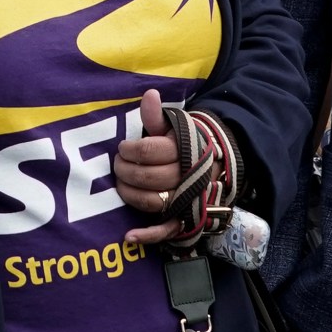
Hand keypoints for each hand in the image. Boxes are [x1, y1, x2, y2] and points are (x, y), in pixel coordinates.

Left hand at [114, 90, 192, 245]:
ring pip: (153, 201)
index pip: (150, 151)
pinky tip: (129, 237)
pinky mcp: (184, 219)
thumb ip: (157, 116)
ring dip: (130, 194)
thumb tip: (149, 94)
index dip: (130, 150)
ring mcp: (186, 200)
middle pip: (149, 177)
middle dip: (126, 170)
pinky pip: (167, 230)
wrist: (214, 165)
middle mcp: (186, 176)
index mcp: (183, 151)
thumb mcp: (175, 128)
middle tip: (117, 164)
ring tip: (120, 185)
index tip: (122, 148)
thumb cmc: (186, 145)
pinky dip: (148, 235)